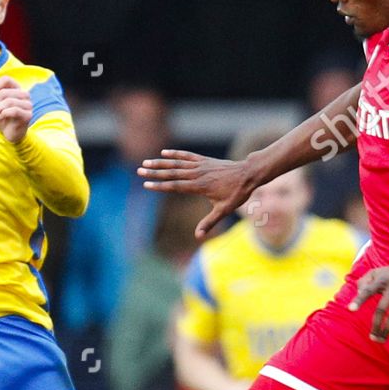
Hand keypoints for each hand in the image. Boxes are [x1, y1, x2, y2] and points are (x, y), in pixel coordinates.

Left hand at [0, 76, 31, 143]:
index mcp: (17, 89)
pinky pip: (15, 110)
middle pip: (4, 92)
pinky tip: (2, 117)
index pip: (6, 79)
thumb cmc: (2, 117)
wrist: (8, 133)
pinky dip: (5, 113)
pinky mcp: (28, 115)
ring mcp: (28, 105)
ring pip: (9, 101)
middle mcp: (24, 95)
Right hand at [138, 150, 258, 237]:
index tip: (146, 185)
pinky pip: (187, 156)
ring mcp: (200, 165)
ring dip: (160, 162)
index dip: (160, 185)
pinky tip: (164, 153)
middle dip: (155, 172)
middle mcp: (197, 174)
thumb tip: (198, 236)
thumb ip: (209, 222)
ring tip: (146, 162)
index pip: (175, 186)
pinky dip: (175, 154)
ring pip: (176, 163)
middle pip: (172, 172)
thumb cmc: (237, 193)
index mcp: (199, 186)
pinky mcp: (204, 160)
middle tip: (140, 171)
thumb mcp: (224, 210)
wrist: (248, 174)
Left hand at [349, 256, 388, 340]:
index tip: (350, 309)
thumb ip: (363, 282)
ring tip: (381, 339)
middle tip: (372, 337)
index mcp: (381, 280)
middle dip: (376, 325)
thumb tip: (358, 295)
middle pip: (381, 309)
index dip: (358, 300)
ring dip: (387, 329)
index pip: (367, 290)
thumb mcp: (377, 272)